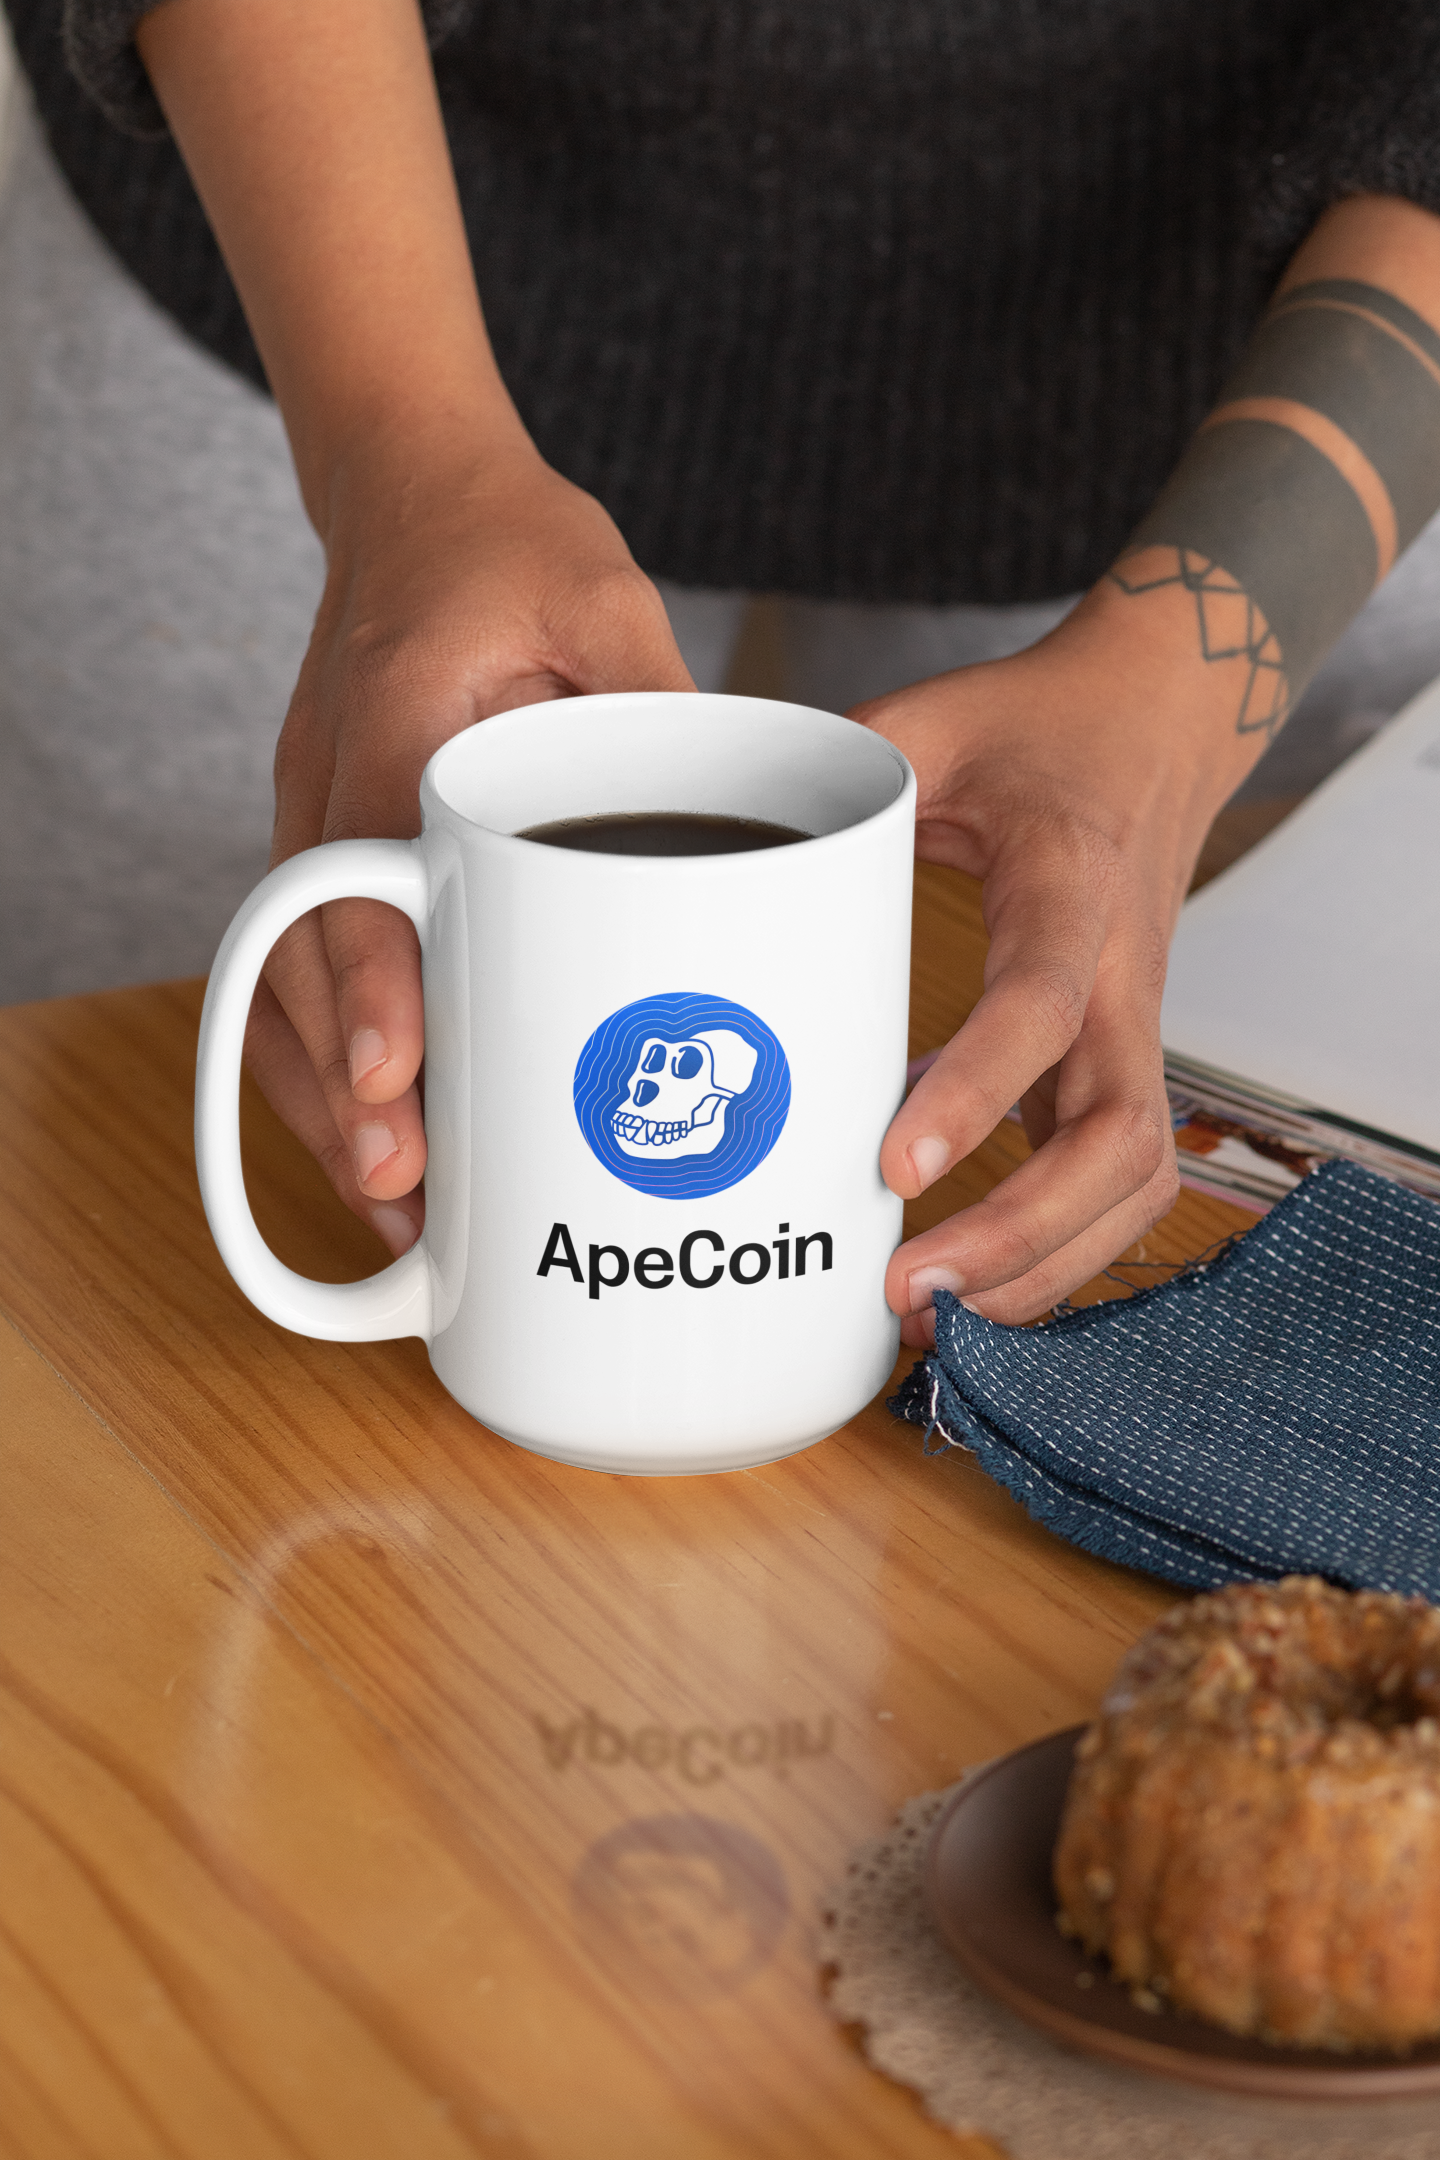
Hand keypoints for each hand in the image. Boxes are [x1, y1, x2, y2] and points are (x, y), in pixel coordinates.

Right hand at [248, 430, 691, 1254]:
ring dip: (326, 1100)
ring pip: (284, 982)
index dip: (369, 978)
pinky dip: (333, 1060)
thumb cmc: (508, 542)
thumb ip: (661, 699)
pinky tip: (391, 1137)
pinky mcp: (334, 847)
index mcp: (392, 720)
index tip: (394, 1074)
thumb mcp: (605, 593)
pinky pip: (307, 970)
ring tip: (398, 1211)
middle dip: (341, 1087)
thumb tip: (751, 825)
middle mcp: (327, 784)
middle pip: (299, 959)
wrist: (413, 492)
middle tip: (403, 1191)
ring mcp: (314, 820)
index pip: (359, 866)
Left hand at [858, 591, 1240, 1333]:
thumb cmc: (1045, 727)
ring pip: (1135, 1179)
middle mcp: (1122, 977)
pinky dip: (1061, 1249)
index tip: (893, 1166)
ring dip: (1048, 1263)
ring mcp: (1134, 1028)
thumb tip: (714, 822)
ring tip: (936, 1316)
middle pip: (1118, 1138)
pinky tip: (975, 1281)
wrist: (1162, 721)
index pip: (1042, 1008)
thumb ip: (837, 771)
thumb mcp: (934, 719)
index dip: (977, 1092)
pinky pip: (1119, 1178)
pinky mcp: (1120, 1060)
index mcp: (1071, 888)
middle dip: (1023, 1233)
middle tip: (908, 1290)